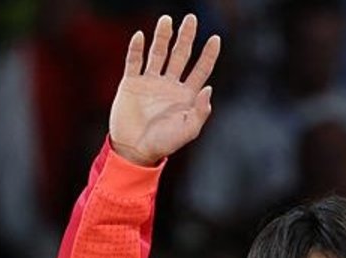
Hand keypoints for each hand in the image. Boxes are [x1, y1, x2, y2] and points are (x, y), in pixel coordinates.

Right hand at [109, 14, 220, 165]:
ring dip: (162, 37)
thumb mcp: (188, 130)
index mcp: (186, 95)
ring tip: (166, 20)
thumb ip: (200, 111)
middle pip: (180, 55)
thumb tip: (209, 88)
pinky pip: (134, 62)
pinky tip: (141, 36)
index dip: (209, 54)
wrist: (135, 150)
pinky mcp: (131, 84)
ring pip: (158, 53)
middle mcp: (170, 85)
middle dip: (186, 37)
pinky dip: (136, 49)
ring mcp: (150, 82)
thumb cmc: (163, 144)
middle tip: (191, 18)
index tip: (215, 38)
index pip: (201, 69)